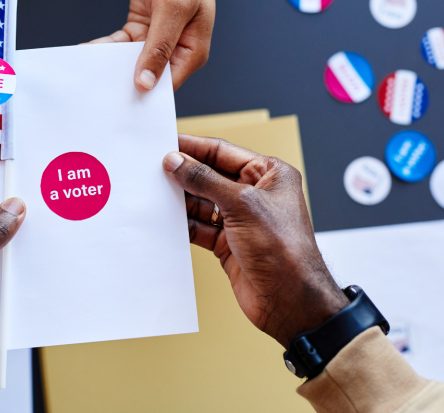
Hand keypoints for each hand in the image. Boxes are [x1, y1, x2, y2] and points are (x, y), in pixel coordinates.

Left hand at [89, 0, 224, 91]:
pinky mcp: (142, 28)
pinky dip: (105, 47)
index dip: (144, 96)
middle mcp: (174, 50)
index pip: (166, 86)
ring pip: (128, 61)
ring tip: (86, 71)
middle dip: (121, 82)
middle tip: (96, 91)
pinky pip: (120, 44)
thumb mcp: (173, 8)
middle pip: (145, 76)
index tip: (119, 103)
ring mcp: (157, 39)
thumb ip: (159, 47)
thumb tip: (146, 83)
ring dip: (108, 64)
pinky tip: (88, 51)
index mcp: (190, 53)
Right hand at [162, 135, 349, 347]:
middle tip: (153, 168)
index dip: (193, 147)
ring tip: (155, 192)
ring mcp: (240, 220)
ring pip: (201, 202)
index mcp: (270, 174)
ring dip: (180, 199)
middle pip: (210, 176)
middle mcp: (255, 194)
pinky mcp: (228, 243)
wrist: (289, 300)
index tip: (167, 144)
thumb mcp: (242, 204)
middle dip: (184, 174)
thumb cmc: (284, 249)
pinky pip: (199, 226)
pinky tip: (166, 219)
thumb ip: (205, 180)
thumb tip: (176, 162)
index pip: (223, 152)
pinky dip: (183, 223)